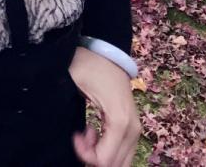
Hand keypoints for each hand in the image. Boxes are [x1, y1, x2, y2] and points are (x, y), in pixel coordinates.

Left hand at [68, 47, 138, 166]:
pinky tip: (94, 132)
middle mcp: (133, 130)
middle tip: (80, 138)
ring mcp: (136, 130)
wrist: (108, 50)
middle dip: (94, 158)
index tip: (74, 136)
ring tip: (87, 134)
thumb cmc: (89, 64)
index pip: (104, 160)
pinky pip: (122, 152)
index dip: (84, 154)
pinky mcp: (133, 128)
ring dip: (101, 155)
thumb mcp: (77, 85)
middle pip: (115, 165)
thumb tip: (70, 138)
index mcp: (120, 122)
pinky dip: (107, 150)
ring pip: (120, 162)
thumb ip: (74, 115)